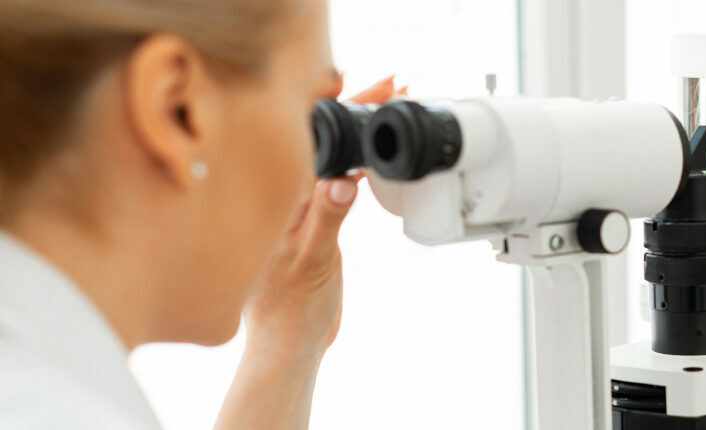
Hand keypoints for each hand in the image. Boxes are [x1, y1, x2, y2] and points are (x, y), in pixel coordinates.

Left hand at [241, 76, 404, 356]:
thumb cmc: (289, 312)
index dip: (338, 105)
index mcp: (276, 201)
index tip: (368, 87)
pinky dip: (358, 156)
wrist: (291, 345)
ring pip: (331, 151)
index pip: (309, 138)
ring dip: (359, 127)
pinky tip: (372, 149)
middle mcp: (284, 197)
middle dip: (356, 104)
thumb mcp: (313, 262)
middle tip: (393, 85)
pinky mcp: (315, 220)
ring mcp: (300, 206)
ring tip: (387, 102)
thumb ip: (326, 219)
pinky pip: (336, 175)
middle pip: (321, 134)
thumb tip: (341, 180)